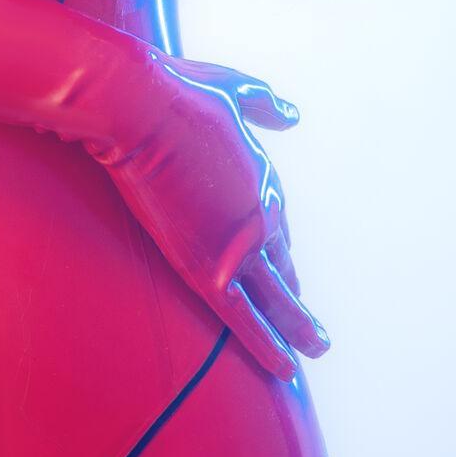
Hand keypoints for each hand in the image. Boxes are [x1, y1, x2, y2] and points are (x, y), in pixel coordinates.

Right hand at [88, 55, 327, 381]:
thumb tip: (293, 114)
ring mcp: (236, 244)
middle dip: (295, 296)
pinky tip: (287, 367)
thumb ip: (265, 105)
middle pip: (281, 266)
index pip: (277, 225)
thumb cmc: (175, 91)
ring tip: (313, 352)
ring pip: (275, 298)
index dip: (282, 250)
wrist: (142, 108)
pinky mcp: (207, 266)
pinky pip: (245, 317)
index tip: (286, 268)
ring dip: (296, 327)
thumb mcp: (234, 88)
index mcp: (262, 177)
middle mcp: (259, 215)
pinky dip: (268, 343)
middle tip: (311, 326)